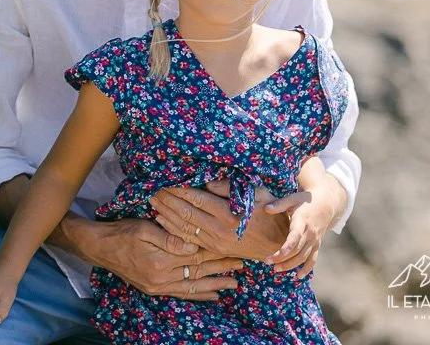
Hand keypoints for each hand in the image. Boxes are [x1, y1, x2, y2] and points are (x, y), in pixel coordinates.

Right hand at [74, 217, 242, 298]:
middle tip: (242, 264)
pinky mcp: (155, 289)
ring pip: (193, 286)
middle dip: (222, 268)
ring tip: (234, 284)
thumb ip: (170, 238)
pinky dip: (198, 295)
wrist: (100, 248)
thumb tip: (194, 244)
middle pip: (199, 272)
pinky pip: (181, 294)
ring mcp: (158, 286)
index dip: (216, 251)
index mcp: (161, 260)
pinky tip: (212, 296)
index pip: (196, 256)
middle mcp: (162, 278)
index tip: (234, 247)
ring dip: (215, 285)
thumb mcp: (144, 229)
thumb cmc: (121, 233)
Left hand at [149, 180, 287, 260]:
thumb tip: (207, 182)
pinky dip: (172, 229)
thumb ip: (231, 188)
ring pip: (184, 227)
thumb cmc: (269, 213)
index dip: (179, 190)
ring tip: (152, 200)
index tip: (166, 180)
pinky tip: (161, 219)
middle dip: (167, 199)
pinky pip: (188, 239)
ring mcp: (215, 241)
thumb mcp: (258, 194)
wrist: (278, 244)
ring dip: (166, 213)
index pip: (198, 199)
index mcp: (230, 214)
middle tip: (152, 188)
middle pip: (186, 213)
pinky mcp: (213, 249)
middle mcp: (220, 229)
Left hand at [264, 189, 326, 277]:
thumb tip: (266, 209)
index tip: (279, 253)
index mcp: (303, 221)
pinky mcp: (317, 245)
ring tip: (276, 269)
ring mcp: (315, 241)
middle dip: (282, 258)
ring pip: (303, 257)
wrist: (326, 204)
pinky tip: (298, 276)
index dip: (288, 246)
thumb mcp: (292, 198)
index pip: (296, 236)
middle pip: (297, 250)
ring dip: (291, 265)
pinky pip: (313, 259)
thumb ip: (279, 204)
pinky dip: (307, 269)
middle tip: (267, 262)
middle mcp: (310, 233)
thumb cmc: (305, 201)